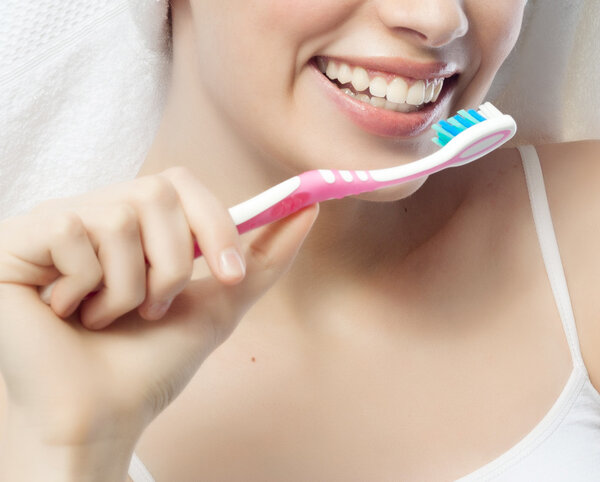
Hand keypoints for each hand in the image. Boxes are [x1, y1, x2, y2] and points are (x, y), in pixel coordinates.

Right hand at [0, 167, 318, 445]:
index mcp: (137, 225)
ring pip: (119, 218)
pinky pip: (74, 232)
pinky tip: (66, 311)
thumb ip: (263, 255)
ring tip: (105, 316)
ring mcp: (57, 223)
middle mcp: (97, 213)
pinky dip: (86, 288)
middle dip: (172, 265)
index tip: (230, 274)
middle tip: (152, 308)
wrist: (101, 414)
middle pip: (157, 193)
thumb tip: (308, 210)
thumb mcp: (220, 301)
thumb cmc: (153, 361)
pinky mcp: (19, 238)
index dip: (215, 223)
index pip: (181, 184)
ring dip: (129, 287)